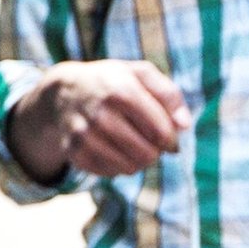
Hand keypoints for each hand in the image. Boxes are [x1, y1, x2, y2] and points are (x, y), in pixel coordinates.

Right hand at [6, 61, 187, 179]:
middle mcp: (100, 114)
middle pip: (146, 154)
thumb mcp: (141, 74)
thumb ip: (169, 94)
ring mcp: (84, 135)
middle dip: (154, 151)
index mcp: (121, 89)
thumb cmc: (111, 82)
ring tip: (132, 144)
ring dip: (137, 160)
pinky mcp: (74, 152)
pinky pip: (110, 173)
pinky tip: (113, 148)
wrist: (64, 92)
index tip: (168, 135)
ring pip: (129, 167)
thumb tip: (184, 126)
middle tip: (148, 140)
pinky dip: (117, 165)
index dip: (171, 139)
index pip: (161, 132)